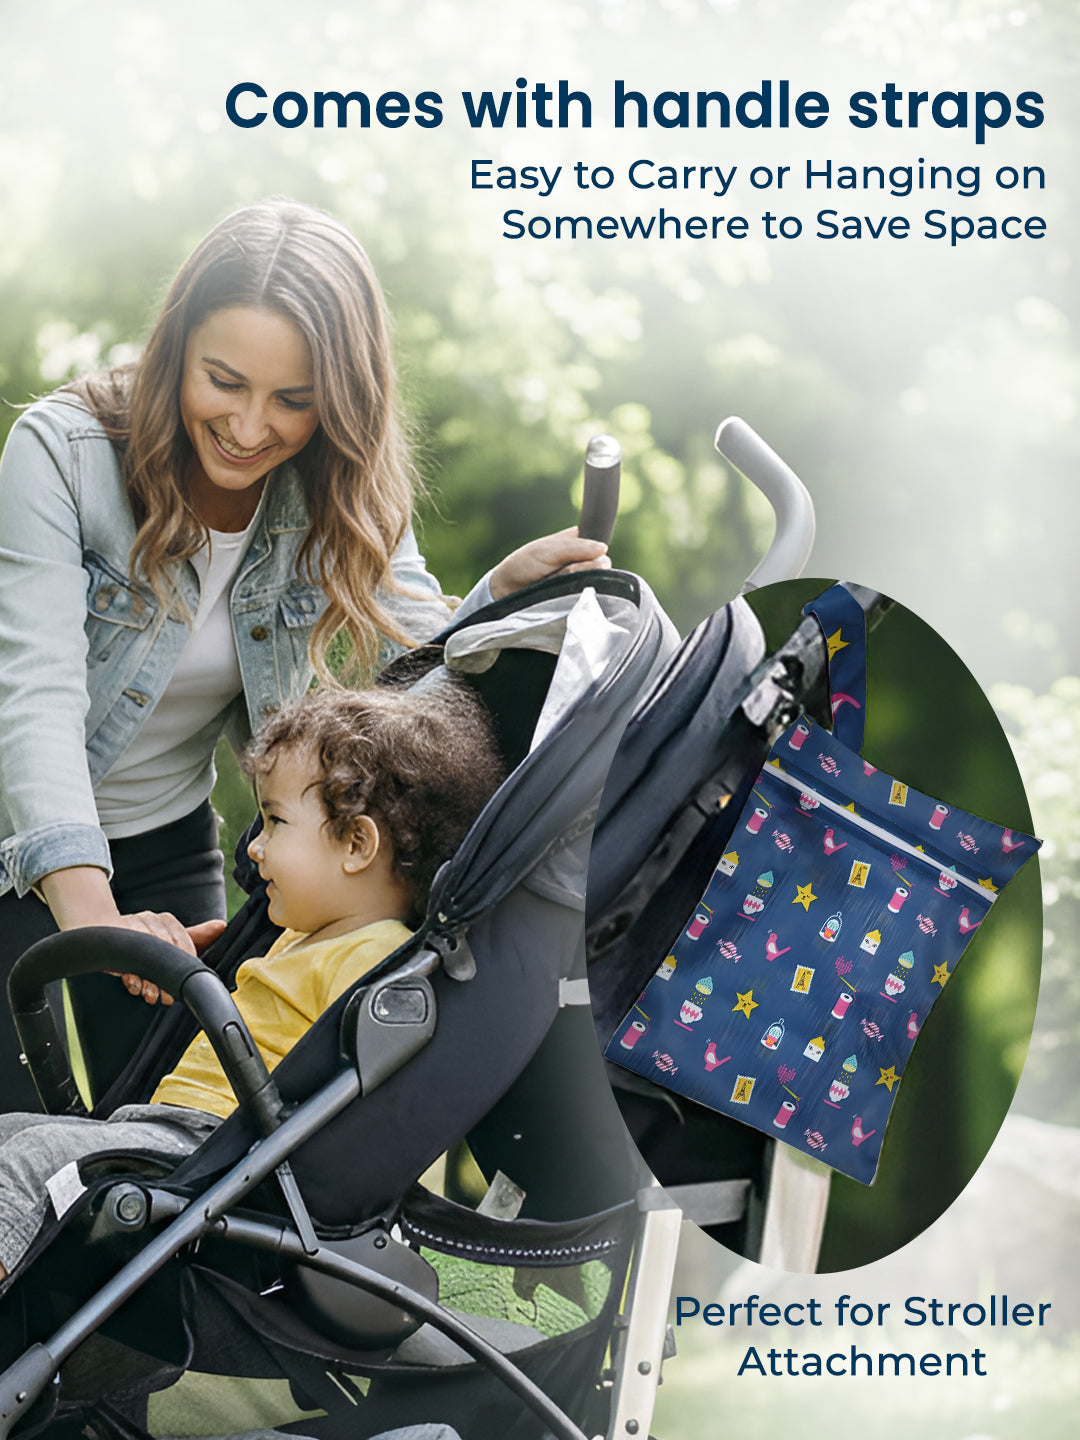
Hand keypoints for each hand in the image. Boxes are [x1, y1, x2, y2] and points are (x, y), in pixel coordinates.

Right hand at [111, 913, 227, 1004]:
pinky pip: (124, 961)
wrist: (108, 932)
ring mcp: (130, 929)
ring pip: (144, 957)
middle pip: (164, 951)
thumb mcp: (172, 937)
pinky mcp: (114, 942)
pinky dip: (132, 978)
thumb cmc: (147, 938)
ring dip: (149, 981)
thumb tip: (222, 926)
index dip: (186, 963)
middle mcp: (149, 920)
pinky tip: (137, 987)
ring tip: (153, 996)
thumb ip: (197, 935)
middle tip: (169, 998)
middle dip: (167, 978)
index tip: (187, 982)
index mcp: (166, 920)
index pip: (183, 941)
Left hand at [488, 527, 610, 600]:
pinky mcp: (576, 600)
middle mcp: (581, 563)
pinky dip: (577, 595)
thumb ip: (576, 548)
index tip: (586, 554)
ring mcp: (579, 583)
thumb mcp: (548, 550)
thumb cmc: (523, 566)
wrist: (505, 592)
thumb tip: (604, 549)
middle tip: (559, 571)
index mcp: (576, 544)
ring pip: (596, 581)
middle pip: (601, 565)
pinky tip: (563, 594)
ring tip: (555, 583)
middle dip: (583, 567)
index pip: (599, 545)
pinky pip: (589, 598)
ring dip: (577, 581)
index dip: (595, 550)